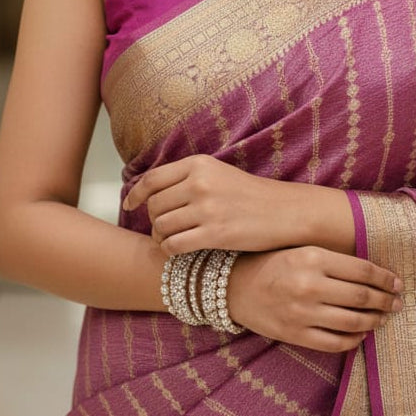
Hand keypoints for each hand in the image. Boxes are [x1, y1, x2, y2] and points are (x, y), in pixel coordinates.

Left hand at [125, 154, 301, 254]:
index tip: (130, 204)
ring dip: (161, 237)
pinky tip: (179, 251)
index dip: (136, 194)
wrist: (285, 211)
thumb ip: (188, 178)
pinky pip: (174, 245)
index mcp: (199, 164)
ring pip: (161, 226)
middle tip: (161, 229)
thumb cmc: (251, 195)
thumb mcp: (218, 173)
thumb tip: (152, 191)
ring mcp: (207, 209)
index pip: (152, 179)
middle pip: (154, 205)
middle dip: (153, 220)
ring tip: (171, 240)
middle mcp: (200, 183)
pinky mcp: (214, 234)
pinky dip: (170, 251)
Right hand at [227, 245, 402, 352]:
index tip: (396, 282)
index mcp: (312, 258)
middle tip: (397, 302)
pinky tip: (362, 333)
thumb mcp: (301, 250)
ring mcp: (302, 313)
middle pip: (362, 296)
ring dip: (374, 320)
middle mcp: (309, 285)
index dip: (385, 278)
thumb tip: (374, 272)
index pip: (362, 270)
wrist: (235, 287)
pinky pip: (335, 343)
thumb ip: (333, 259)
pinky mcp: (296, 335)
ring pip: (353, 322)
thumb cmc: (272, 263)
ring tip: (383, 317)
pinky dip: (354, 340)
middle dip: (385, 300)